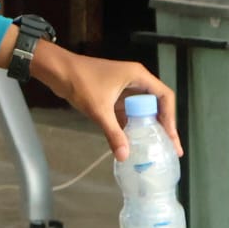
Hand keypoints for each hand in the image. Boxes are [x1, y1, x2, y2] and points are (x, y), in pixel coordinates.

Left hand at [31, 43, 180, 161]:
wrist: (57, 71)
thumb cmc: (81, 83)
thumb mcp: (99, 110)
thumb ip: (113, 133)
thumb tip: (124, 156)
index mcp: (138, 77)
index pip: (165, 97)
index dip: (171, 118)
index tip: (171, 138)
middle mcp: (135, 80)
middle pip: (156, 104)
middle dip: (163, 126)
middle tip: (169, 148)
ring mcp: (124, 87)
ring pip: (142, 109)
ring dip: (147, 127)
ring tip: (155, 148)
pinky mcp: (113, 94)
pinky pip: (128, 111)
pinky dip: (131, 125)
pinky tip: (133, 142)